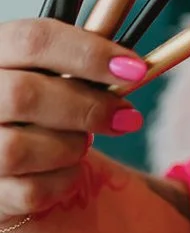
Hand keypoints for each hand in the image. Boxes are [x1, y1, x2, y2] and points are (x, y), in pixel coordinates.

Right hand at [0, 18, 146, 227]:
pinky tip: (69, 170)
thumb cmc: (36, 102)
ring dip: (71, 146)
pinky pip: (29, 192)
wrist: (5, 145)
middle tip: (126, 115)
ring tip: (83, 141)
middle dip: (88, 107)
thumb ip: (79, 63)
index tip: (134, 69)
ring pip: (21, 148)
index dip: (90, 53)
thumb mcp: (47, 69)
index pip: (35, 40)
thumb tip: (131, 68)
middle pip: (25, 95)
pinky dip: (63, 181)